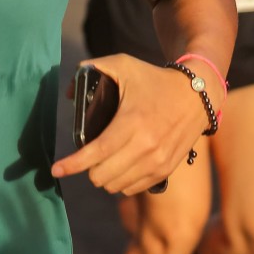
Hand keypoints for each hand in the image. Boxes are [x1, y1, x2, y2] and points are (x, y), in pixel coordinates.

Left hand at [51, 53, 212, 196]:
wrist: (197, 95)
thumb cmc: (155, 79)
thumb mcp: (124, 64)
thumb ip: (93, 68)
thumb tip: (69, 92)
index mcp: (132, 121)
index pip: (97, 152)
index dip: (73, 164)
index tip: (56, 170)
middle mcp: (146, 146)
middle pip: (103, 175)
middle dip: (88, 169)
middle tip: (86, 157)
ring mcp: (158, 161)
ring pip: (117, 186)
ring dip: (103, 178)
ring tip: (101, 164)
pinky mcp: (166, 170)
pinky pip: (134, 189)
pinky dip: (121, 183)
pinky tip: (119, 170)